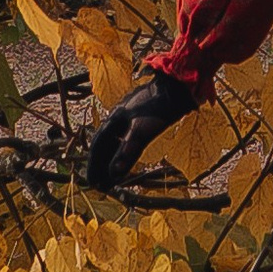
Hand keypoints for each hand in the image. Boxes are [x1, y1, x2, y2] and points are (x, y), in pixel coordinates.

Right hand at [85, 67, 197, 189]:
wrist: (179, 85)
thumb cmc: (160, 106)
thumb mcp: (142, 130)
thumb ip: (127, 151)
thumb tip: (113, 174)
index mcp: (114, 118)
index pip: (98, 145)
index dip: (94, 165)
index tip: (92, 183)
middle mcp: (118, 117)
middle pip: (104, 145)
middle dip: (101, 165)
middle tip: (100, 186)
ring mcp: (129, 116)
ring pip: (115, 141)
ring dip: (112, 159)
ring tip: (112, 178)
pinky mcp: (141, 117)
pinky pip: (126, 138)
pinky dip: (123, 151)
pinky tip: (127, 158)